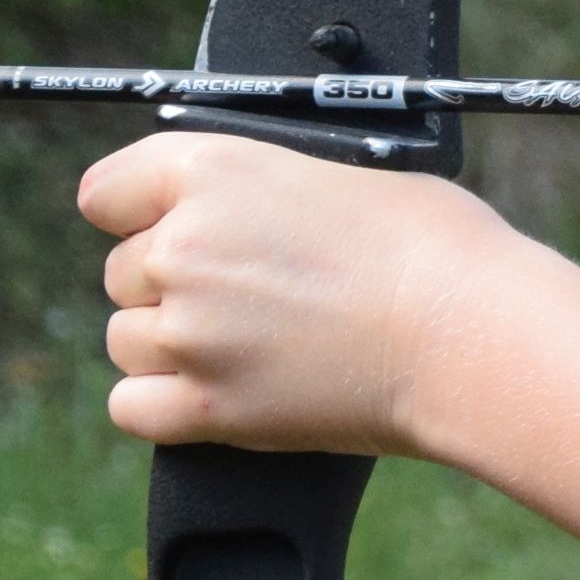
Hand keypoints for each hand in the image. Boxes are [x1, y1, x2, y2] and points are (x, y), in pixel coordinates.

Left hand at [79, 130, 537, 458]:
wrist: (472, 332)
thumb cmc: (435, 249)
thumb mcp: (340, 176)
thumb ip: (261, 196)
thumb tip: (244, 223)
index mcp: (210, 172)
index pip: (107, 192)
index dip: (139, 212)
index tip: (168, 227)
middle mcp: (182, 248)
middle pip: (120, 272)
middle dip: (171, 283)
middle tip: (248, 295)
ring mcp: (189, 331)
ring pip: (126, 340)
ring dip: (171, 345)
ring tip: (246, 345)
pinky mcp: (209, 405)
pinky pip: (132, 408)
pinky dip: (164, 405)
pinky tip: (217, 392)